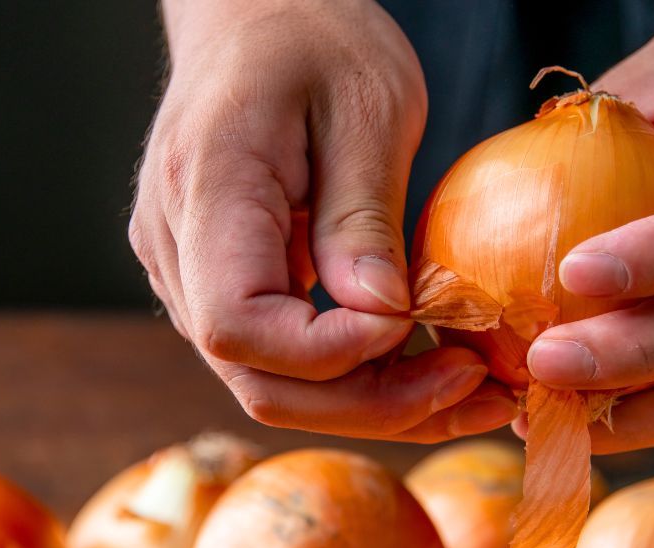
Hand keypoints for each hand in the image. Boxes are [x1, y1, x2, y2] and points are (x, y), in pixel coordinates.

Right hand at [130, 0, 516, 441]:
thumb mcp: (366, 106)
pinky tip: (426, 365)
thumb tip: (380, 318)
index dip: (331, 354)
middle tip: (476, 388)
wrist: (257, 13)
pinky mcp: (220, 282)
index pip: (240, 325)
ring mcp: (189, 272)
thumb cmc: (314, 35)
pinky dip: (356, 376)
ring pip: (273, 384)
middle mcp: (177, 248)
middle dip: (371, 403)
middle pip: (258, 379)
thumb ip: (362, 218)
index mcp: (204, 191)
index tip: (415, 325)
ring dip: (373, 403)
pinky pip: (282, 357)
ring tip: (469, 389)